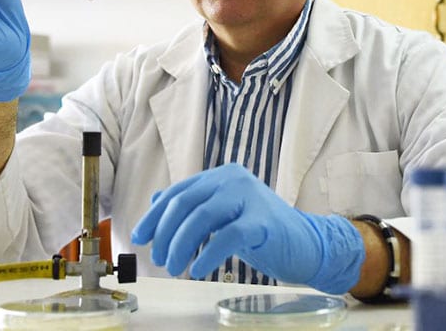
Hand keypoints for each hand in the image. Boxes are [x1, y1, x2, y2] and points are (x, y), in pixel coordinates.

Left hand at [131, 163, 364, 293]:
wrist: (307, 245)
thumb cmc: (261, 232)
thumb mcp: (222, 215)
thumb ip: (194, 205)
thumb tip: (156, 200)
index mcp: (221, 175)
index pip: (179, 192)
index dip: (154, 216)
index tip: (139, 238)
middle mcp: (233, 179)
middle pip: (185, 203)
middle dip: (165, 233)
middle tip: (159, 259)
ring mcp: (249, 197)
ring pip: (201, 218)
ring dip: (181, 246)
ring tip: (174, 267)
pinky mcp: (262, 221)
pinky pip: (226, 237)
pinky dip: (207, 255)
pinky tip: (198, 270)